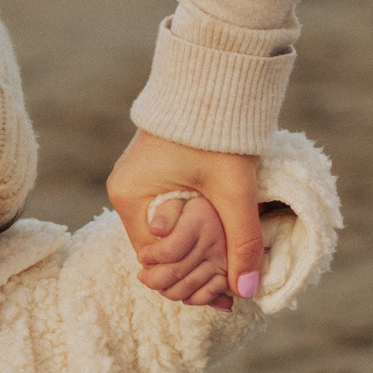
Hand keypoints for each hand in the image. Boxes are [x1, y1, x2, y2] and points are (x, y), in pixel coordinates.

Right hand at [108, 130, 263, 306]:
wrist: (215, 79)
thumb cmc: (219, 131)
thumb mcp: (235, 191)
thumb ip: (242, 242)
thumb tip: (247, 292)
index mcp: (131, 197)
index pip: (154, 259)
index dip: (187, 276)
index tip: (220, 288)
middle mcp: (125, 192)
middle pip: (157, 251)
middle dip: (191, 270)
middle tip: (227, 290)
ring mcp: (136, 183)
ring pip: (164, 237)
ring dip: (193, 252)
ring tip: (227, 268)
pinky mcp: (151, 175)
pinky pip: (167, 217)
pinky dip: (191, 232)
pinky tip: (217, 244)